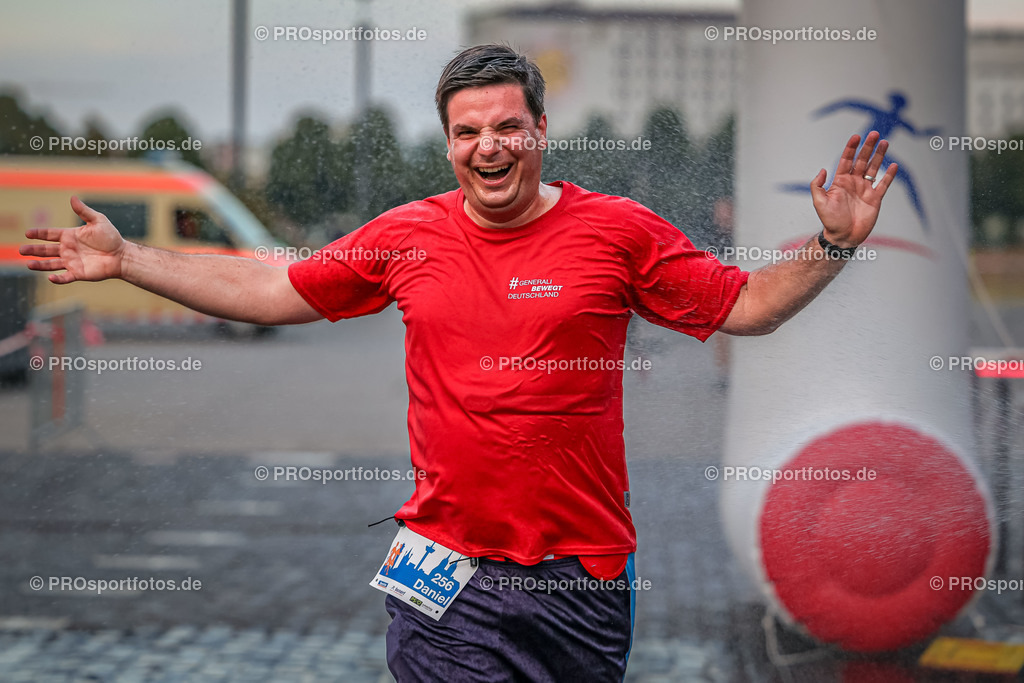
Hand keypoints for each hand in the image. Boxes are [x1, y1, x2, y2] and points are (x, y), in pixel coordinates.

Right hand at [20, 197, 126, 283]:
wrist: (122, 255)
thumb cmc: (111, 237)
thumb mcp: (98, 221)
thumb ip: (84, 211)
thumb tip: (72, 198)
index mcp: (70, 236)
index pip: (50, 234)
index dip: (38, 234)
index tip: (28, 233)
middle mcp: (68, 249)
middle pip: (46, 250)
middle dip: (33, 250)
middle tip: (21, 250)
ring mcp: (72, 262)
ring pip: (51, 264)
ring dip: (39, 265)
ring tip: (28, 264)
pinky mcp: (79, 273)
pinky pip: (65, 277)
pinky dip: (57, 278)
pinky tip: (50, 277)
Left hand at [809, 131, 896, 248]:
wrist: (843, 236)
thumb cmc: (830, 221)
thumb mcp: (819, 202)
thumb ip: (818, 185)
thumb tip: (823, 170)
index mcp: (840, 181)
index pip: (846, 160)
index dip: (851, 148)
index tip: (856, 137)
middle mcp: (853, 182)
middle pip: (862, 160)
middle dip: (867, 147)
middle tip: (874, 133)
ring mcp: (865, 189)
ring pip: (873, 168)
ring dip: (879, 156)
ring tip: (884, 142)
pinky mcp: (875, 198)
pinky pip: (884, 184)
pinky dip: (889, 175)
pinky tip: (894, 165)